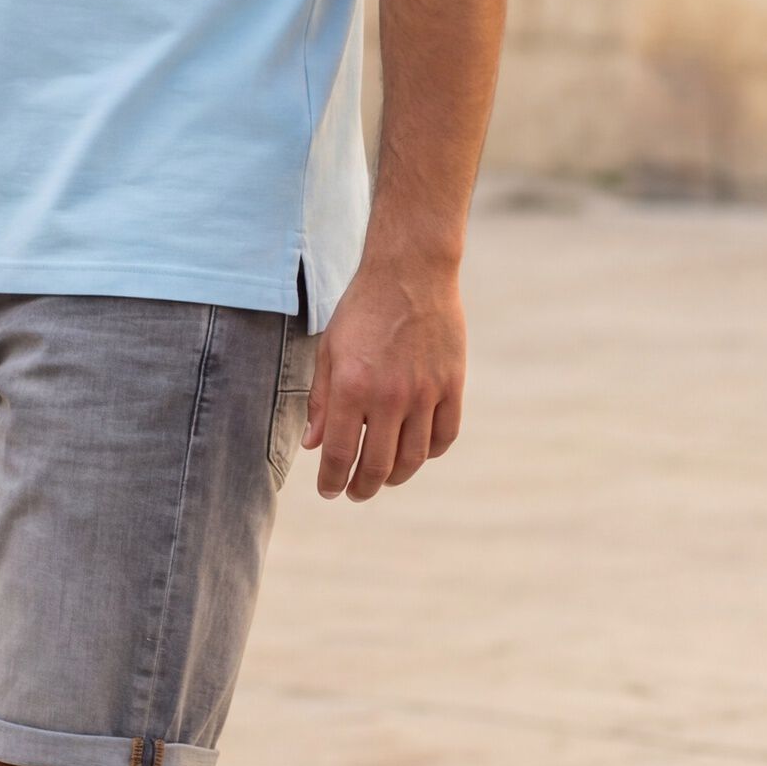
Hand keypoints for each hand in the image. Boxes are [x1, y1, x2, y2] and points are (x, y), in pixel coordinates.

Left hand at [304, 254, 464, 500]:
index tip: (330, 491)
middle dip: (362, 487)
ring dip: (395, 476)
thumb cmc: (362, 310)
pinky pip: (444, 436)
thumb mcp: (330, 351)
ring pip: (414, 458)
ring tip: (383, 477)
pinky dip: (429, 452)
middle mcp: (390, 396)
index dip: (333, 480)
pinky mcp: (452, 385)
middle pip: (378, 465)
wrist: (410, 273)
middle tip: (354, 492)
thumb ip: (322, 401)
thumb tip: (314, 446)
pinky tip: (415, 451)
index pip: (341, 454)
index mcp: (352, 388)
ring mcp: (426, 393)